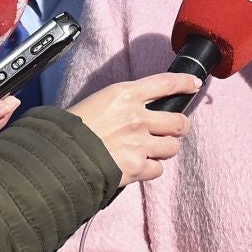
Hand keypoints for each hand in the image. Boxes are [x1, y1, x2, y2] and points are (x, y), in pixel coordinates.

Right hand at [67, 74, 195, 185]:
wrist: (58, 154)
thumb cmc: (69, 128)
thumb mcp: (96, 102)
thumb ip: (121, 105)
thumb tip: (136, 112)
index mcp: (125, 94)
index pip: (165, 83)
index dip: (184, 83)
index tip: (194, 84)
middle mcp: (137, 116)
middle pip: (178, 122)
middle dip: (180, 127)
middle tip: (174, 130)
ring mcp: (139, 143)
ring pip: (172, 147)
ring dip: (165, 149)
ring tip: (151, 151)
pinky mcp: (137, 167)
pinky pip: (158, 169)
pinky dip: (150, 169)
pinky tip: (138, 167)